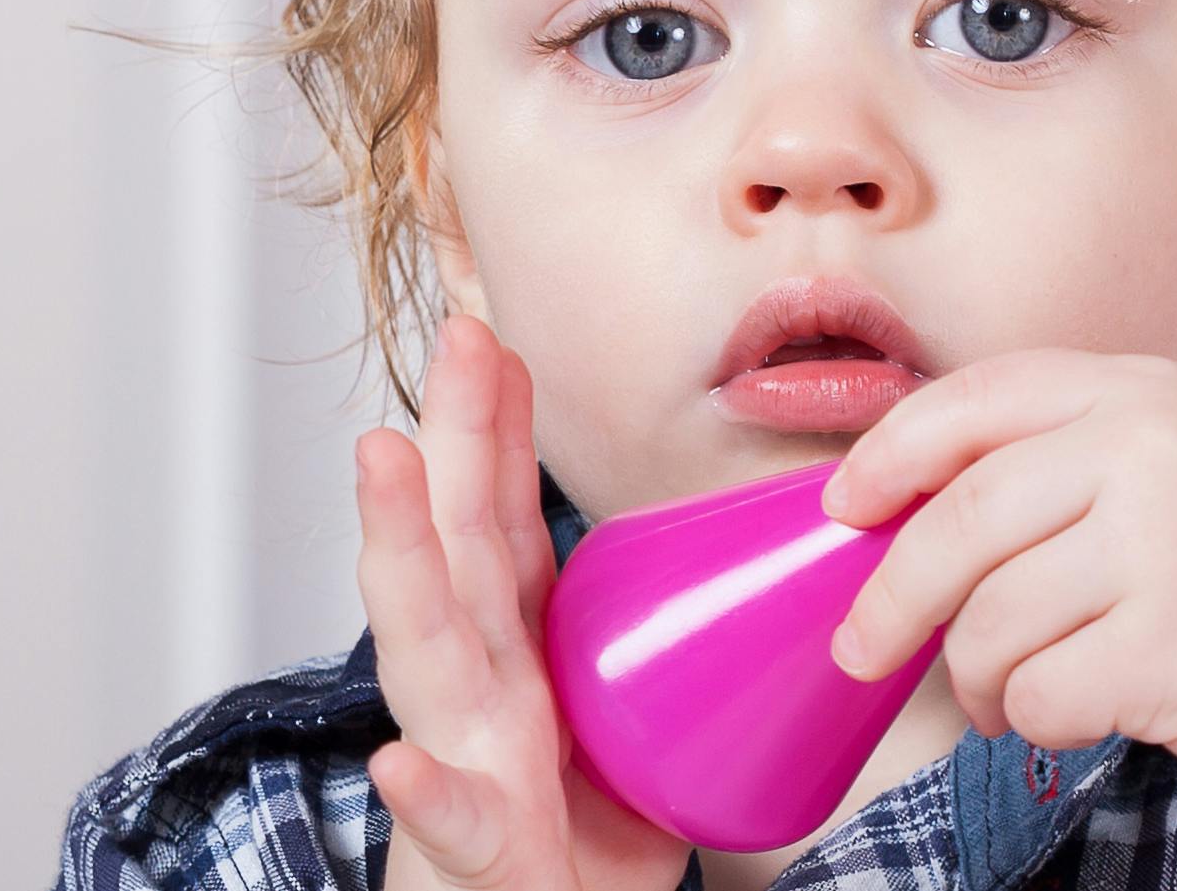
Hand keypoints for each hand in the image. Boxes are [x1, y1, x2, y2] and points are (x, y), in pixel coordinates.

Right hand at [352, 316, 691, 890]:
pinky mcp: (477, 853)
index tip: (494, 338)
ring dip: (403, 547)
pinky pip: (455, 824)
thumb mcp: (625, 733)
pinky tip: (402, 763)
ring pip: (426, 646)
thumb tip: (792, 575)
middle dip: (453, 439)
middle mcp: (471, 690)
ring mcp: (462, 762)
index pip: (495, 526)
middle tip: (457, 337)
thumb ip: (667, 659)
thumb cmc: (569, 849)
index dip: (493, 432)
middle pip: (458, 547)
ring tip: (384, 458)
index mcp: (508, 656)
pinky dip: (426, 793)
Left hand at [823, 351, 1176, 792]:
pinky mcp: (1171, 649)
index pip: (968, 405)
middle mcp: (1144, 453)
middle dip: (889, 596)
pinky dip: (1029, 718)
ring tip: (1000, 693)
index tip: (843, 510)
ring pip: (987, 620)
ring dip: (972, 676)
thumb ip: (1063, 454)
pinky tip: (1059, 714)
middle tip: (864, 645)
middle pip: (955, 523)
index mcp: (1137, 391)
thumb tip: (903, 506)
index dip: (885, 458)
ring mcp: (1160, 548)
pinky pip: (1038, 691)